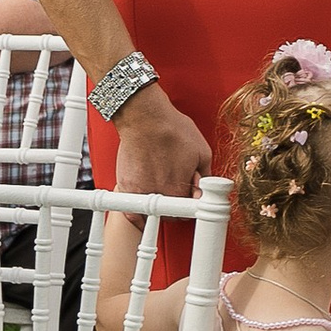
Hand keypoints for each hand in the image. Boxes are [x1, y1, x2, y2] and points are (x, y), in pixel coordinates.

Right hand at [100, 84, 212, 203]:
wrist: (145, 117)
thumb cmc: (171, 129)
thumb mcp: (202, 151)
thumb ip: (206, 175)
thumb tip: (205, 188)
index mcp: (177, 190)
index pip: (186, 213)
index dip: (189, 206)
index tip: (189, 199)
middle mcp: (157, 194)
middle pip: (168, 214)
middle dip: (174, 206)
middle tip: (175, 191)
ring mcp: (138, 192)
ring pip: (149, 213)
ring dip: (156, 208)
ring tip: (160, 193)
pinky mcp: (125, 185)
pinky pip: (130, 210)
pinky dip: (137, 213)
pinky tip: (143, 208)